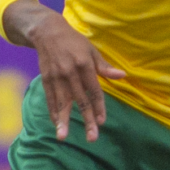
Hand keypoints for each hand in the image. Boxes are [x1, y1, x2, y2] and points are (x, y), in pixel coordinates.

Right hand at [4, 0, 124, 141]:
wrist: (47, 31)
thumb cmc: (74, 42)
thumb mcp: (91, 51)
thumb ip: (104, 67)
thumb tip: (123, 75)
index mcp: (84, 65)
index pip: (94, 91)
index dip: (99, 107)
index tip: (102, 122)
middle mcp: (70, 73)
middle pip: (80, 101)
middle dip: (86, 120)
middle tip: (92, 138)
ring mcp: (56, 77)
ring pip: (62, 103)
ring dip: (63, 121)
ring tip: (63, 136)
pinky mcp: (46, 79)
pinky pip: (50, 98)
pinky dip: (52, 112)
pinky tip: (56, 125)